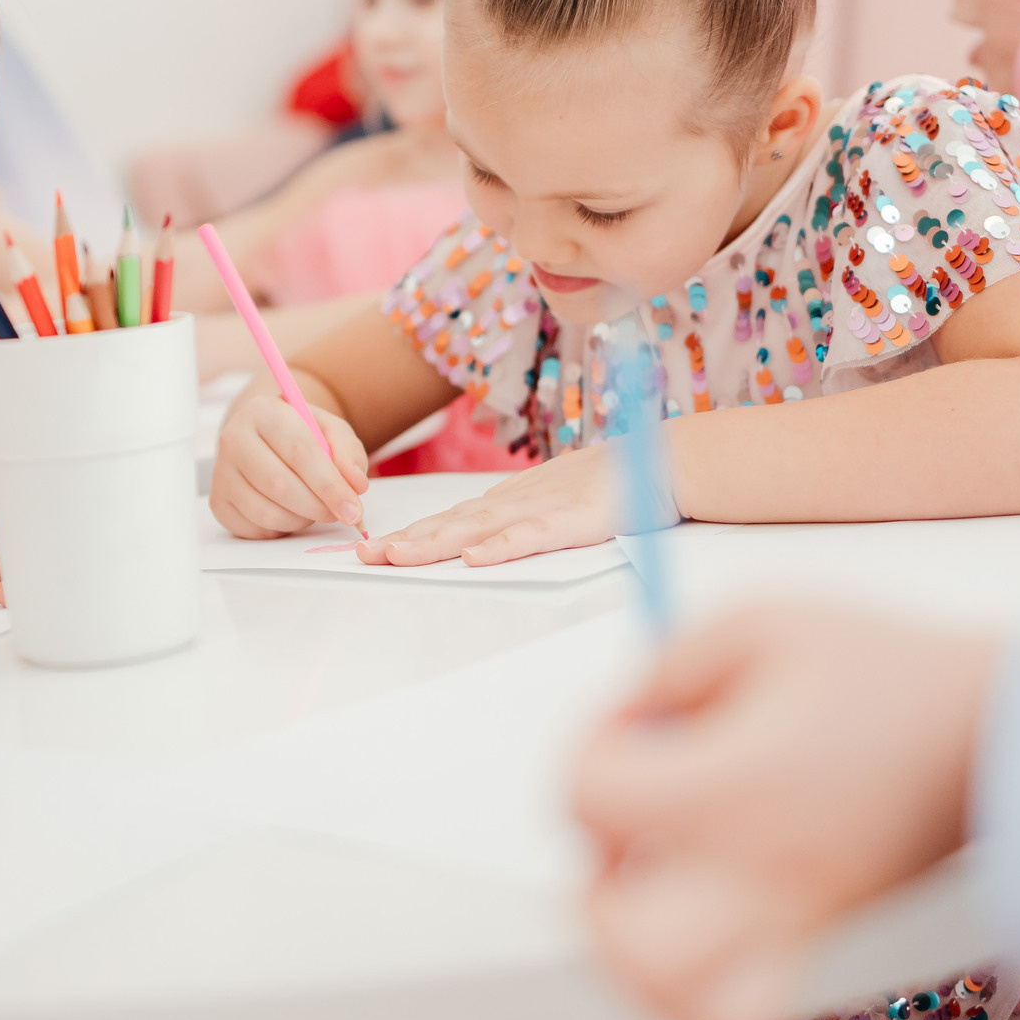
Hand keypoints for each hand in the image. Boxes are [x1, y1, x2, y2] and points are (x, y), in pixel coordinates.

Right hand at [211, 388, 369, 537]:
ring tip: (314, 507)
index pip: (299, 452)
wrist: (266, 438)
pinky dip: (282, 528)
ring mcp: (221, 472)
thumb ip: (349, 453)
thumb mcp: (331, 431)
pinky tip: (290, 511)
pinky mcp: (218, 502)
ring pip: (267, 512)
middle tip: (341, 514)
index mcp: (264, 411)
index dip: (330, 485)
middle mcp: (234, 438)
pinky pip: (255, 528)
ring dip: (301, 519)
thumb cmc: (301, 434)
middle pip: (280, 485)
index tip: (353, 509)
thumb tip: (355, 485)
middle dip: (318, 507)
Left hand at [356, 445, 611, 566]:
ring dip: (434, 543)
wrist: (658, 461)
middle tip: (362, 555)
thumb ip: (517, 520)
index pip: (448, 519)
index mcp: (508, 501)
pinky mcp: (569, 521)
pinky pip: (529, 536)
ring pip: (476, 529)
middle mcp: (513, 502)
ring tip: (396, 557)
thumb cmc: (607, 486)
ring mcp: (539, 509)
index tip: (371, 548)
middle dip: (404, 541)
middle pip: (449, 524)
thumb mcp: (551, 503)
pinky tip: (473, 558)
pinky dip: (500, 547)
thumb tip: (480, 541)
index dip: (410, 534)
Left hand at [572, 604, 1000, 1019]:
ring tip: (643, 899)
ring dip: (631, 955)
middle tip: (619, 834)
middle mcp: (757, 876)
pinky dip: (697, 996)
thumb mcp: (762, 621)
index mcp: (731, 790)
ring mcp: (795, 926)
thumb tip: (624, 713)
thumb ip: (667, 664)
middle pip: (619, 930)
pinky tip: (697, 940)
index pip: (592, 798)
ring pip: (677, 1000)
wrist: (1008, 734)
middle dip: (594, 880)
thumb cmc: (894, 673)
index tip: (632, 721)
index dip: (589, 745)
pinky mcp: (826, 945)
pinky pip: (742, 1014)